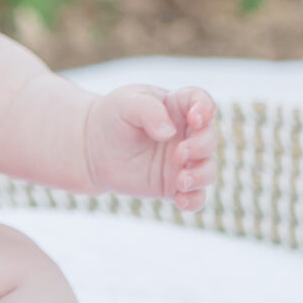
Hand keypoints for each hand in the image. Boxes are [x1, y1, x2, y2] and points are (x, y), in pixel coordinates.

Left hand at [81, 83, 217, 212]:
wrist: (93, 148)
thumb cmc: (113, 118)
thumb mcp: (126, 103)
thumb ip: (149, 110)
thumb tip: (168, 133)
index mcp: (177, 107)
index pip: (201, 102)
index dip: (205, 109)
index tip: (195, 119)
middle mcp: (185, 134)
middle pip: (209, 138)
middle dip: (201, 147)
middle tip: (179, 153)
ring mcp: (182, 161)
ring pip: (208, 169)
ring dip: (201, 176)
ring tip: (181, 180)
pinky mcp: (173, 185)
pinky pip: (195, 197)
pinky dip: (194, 200)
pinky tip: (181, 200)